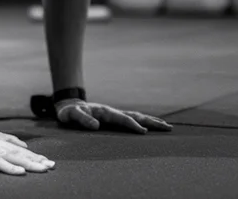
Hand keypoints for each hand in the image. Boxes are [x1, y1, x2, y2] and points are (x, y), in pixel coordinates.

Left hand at [55, 100, 172, 133]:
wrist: (69, 105)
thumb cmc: (69, 112)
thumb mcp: (71, 115)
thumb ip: (82, 120)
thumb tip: (96, 126)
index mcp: (105, 111)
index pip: (123, 119)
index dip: (133, 126)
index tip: (145, 132)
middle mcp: (113, 111)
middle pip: (136, 116)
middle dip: (152, 122)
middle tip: (168, 128)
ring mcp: (115, 114)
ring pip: (137, 117)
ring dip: (151, 121)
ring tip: (166, 126)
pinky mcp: (114, 117)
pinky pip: (132, 119)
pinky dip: (144, 122)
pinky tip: (151, 126)